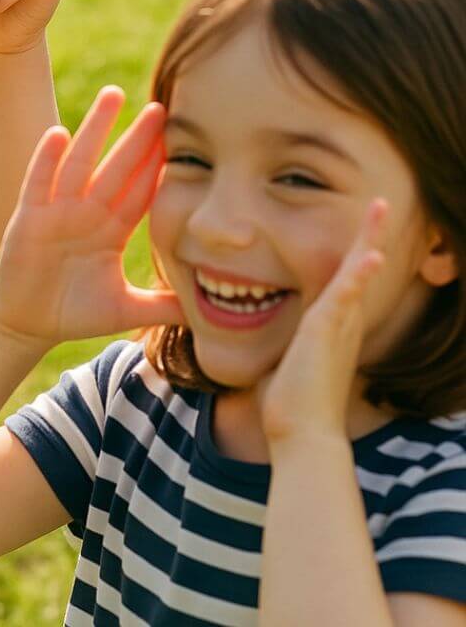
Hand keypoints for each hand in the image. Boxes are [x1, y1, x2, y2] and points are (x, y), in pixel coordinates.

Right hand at [0, 87, 185, 347]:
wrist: (27, 325)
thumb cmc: (74, 313)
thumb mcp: (126, 310)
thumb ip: (163, 307)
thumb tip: (208, 313)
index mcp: (112, 229)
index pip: (142, 191)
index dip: (161, 165)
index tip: (184, 137)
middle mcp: (87, 212)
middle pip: (118, 168)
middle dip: (139, 138)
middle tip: (161, 107)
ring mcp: (57, 211)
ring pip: (81, 163)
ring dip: (95, 129)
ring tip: (112, 96)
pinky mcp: (29, 219)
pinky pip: (39, 183)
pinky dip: (47, 159)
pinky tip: (58, 134)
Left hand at [258, 199, 387, 449]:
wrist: (301, 435)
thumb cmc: (289, 405)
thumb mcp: (283, 363)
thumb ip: (278, 347)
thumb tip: (257, 344)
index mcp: (330, 327)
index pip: (344, 280)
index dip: (354, 254)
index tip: (360, 230)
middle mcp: (341, 322)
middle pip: (359, 268)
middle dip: (370, 234)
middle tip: (381, 202)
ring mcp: (337, 326)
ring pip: (357, 272)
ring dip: (370, 238)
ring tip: (381, 206)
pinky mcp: (326, 331)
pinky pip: (346, 296)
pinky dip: (359, 274)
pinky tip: (372, 254)